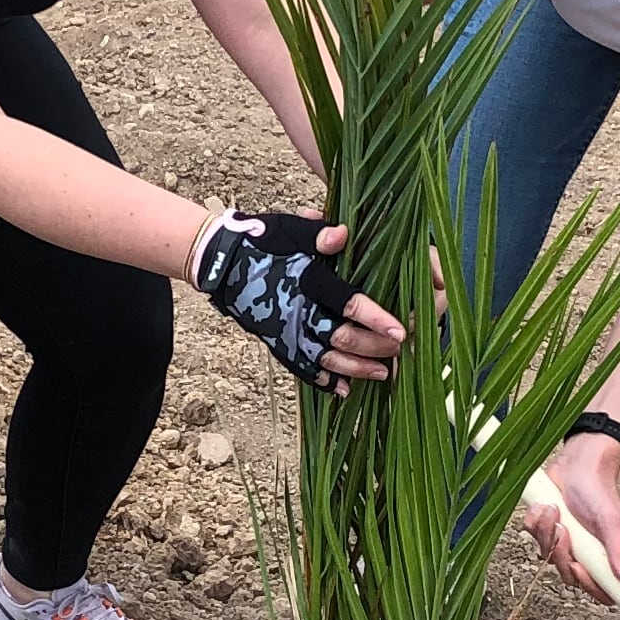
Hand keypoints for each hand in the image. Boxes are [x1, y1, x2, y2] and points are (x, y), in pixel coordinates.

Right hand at [192, 211, 404, 389]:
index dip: (375, 318)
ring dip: (356, 368)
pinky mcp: (276, 342)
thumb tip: (343, 234)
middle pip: (343, 337)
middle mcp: (299, 312)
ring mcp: (286, 331)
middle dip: (374, 347)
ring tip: (382, 373)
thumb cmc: (260, 241)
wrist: (220, 262)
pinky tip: (343, 389)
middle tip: (400, 350)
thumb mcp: (291, 230)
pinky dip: (323, 380)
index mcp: (308, 283)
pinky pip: (301, 368)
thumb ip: (319, 234)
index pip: (349, 304)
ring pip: (327, 358)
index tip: (400, 331)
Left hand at [524, 433, 619, 604]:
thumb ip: (619, 551)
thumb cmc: (599, 491)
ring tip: (556, 509)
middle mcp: (583, 555)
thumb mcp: (612, 521)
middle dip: (561, 553)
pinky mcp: (543, 530)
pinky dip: (535, 521)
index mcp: (604, 557)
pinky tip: (546, 505)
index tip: (579, 567)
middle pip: (567, 575)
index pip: (600, 590)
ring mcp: (562, 543)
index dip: (588, 585)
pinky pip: (531, 537)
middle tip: (564, 530)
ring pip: (546, 556)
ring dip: (547, 532)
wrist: (578, 463)